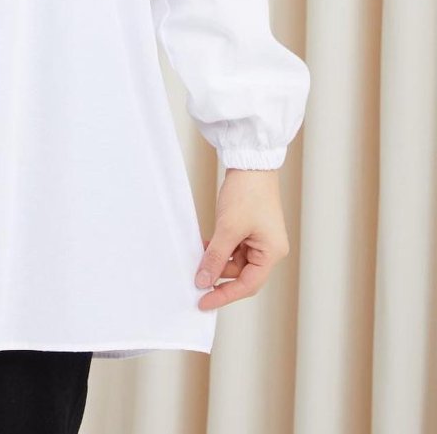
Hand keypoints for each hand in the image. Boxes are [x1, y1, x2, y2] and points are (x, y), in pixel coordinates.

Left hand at [194, 168, 290, 309]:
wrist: (249, 163)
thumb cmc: (247, 193)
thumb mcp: (228, 228)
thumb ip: (215, 257)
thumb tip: (203, 281)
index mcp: (272, 252)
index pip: (248, 285)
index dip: (224, 295)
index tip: (203, 303)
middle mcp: (268, 249)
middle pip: (241, 274)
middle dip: (218, 276)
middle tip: (194, 282)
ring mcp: (258, 239)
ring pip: (234, 260)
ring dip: (215, 261)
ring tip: (195, 260)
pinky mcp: (249, 229)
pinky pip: (231, 247)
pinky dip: (217, 249)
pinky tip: (202, 246)